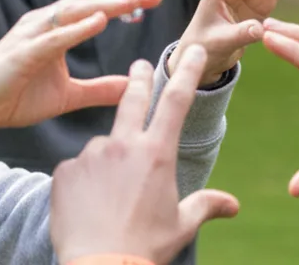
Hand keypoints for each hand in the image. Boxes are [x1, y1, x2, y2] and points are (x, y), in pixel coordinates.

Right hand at [0, 0, 163, 141]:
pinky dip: (77, 28)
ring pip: (74, 11)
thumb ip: (99, 89)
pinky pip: (53, 37)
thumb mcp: (67, 96)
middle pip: (89, 0)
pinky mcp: (21, 53)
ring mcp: (31, 35)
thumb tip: (132, 87)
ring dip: (107, 4)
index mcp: (54, 28)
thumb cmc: (14, 98)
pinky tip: (101, 21)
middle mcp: (43, 23)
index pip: (94, 5)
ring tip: (135, 1)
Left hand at [50, 45, 239, 264]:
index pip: (176, 102)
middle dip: (139, 79)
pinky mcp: (64, 170)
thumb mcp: (181, 225)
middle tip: (139, 66)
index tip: (191, 52)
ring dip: (109, 160)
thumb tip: (233, 205)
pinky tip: (88, 206)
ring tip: (110, 199)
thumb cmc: (144, 247)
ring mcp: (90, 156)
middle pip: (132, 100)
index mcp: (156, 154)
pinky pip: (77, 169)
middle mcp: (122, 145)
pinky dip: (84, 181)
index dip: (186, 73)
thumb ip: (205, 206)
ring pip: (103, 147)